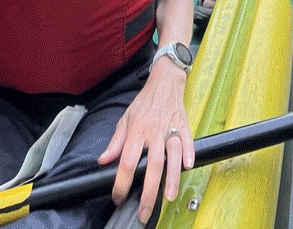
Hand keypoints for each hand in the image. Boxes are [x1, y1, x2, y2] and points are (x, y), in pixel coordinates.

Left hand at [97, 65, 193, 223]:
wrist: (165, 82)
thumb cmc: (144, 103)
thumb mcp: (125, 118)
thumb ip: (116, 142)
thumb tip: (104, 161)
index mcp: (137, 130)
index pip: (128, 161)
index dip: (122, 182)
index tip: (119, 197)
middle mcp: (154, 131)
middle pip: (152, 164)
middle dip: (149, 191)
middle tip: (145, 212)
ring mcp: (171, 128)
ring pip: (172, 155)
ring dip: (172, 177)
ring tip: (169, 197)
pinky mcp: (184, 126)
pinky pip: (188, 141)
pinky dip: (189, 154)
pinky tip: (188, 167)